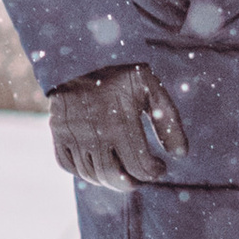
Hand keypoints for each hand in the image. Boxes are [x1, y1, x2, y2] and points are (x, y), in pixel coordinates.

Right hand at [48, 62, 187, 189]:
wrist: (81, 55)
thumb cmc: (122, 73)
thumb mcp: (151, 89)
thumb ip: (169, 121)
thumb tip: (180, 154)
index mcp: (121, 121)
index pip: (140, 166)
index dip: (154, 172)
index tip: (160, 166)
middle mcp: (94, 132)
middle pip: (115, 178)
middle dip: (133, 183)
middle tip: (141, 176)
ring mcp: (72, 133)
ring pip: (91, 175)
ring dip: (110, 181)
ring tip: (123, 172)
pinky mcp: (57, 132)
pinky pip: (67, 165)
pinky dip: (83, 172)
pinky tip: (98, 165)